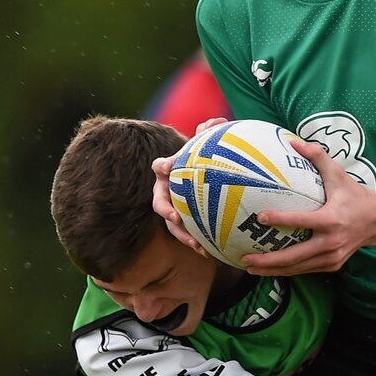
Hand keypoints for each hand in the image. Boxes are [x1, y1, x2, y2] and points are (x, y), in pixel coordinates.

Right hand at [149, 117, 229, 256]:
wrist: (207, 175)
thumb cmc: (205, 158)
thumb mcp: (207, 145)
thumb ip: (209, 133)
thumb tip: (215, 122)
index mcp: (169, 173)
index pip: (161, 167)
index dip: (162, 167)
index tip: (164, 168)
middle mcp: (168, 192)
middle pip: (161, 204)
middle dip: (167, 212)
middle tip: (175, 217)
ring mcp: (176, 209)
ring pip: (173, 226)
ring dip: (183, 236)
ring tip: (197, 246)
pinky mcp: (187, 223)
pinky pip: (190, 235)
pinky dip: (198, 243)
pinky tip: (211, 253)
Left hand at [244, 137, 375, 274]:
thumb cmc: (356, 196)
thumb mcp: (339, 175)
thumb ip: (318, 157)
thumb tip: (294, 141)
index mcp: (331, 220)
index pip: (301, 221)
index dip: (280, 219)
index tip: (260, 217)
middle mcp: (330, 242)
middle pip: (295, 256)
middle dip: (268, 260)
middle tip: (245, 258)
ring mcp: (332, 257)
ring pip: (297, 268)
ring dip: (273, 270)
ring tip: (250, 268)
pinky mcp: (332, 265)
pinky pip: (305, 269)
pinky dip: (287, 271)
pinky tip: (269, 270)